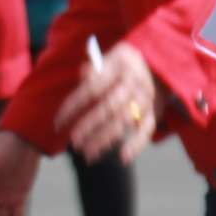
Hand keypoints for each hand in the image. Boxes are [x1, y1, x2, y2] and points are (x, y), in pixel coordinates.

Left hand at [54, 40, 156, 161]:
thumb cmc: (124, 63)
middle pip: (109, 107)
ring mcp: (146, 99)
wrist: (157, 63)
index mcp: (120, 67)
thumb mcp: (110, 56)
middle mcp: (134, 84)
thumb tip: (84, 75)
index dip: (74, 105)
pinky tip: (123, 158)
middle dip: (89, 126)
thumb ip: (95, 68)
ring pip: (124, 121)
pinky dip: (137, 145)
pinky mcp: (154, 112)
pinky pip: (147, 130)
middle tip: (74, 141)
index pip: (92, 88)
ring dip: (106, 139)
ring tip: (88, 154)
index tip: (59, 122)